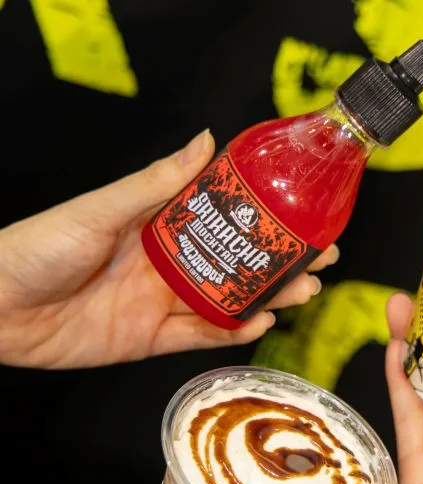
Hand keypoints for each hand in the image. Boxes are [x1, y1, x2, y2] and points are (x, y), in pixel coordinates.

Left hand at [0, 130, 338, 368]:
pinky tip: (262, 323)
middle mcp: (168, 264)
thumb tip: (204, 141)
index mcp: (158, 226)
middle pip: (236, 264)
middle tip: (320, 259)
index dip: (263, 218)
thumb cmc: (38, 248)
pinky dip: (234, 333)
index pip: (223, 220)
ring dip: (268, 298)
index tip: (301, 214)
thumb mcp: (101, 209)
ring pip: (228, 301)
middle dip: (279, 262)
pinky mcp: (152, 339)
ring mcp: (163, 303)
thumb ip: (155, 184)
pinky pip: (202, 337)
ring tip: (305, 290)